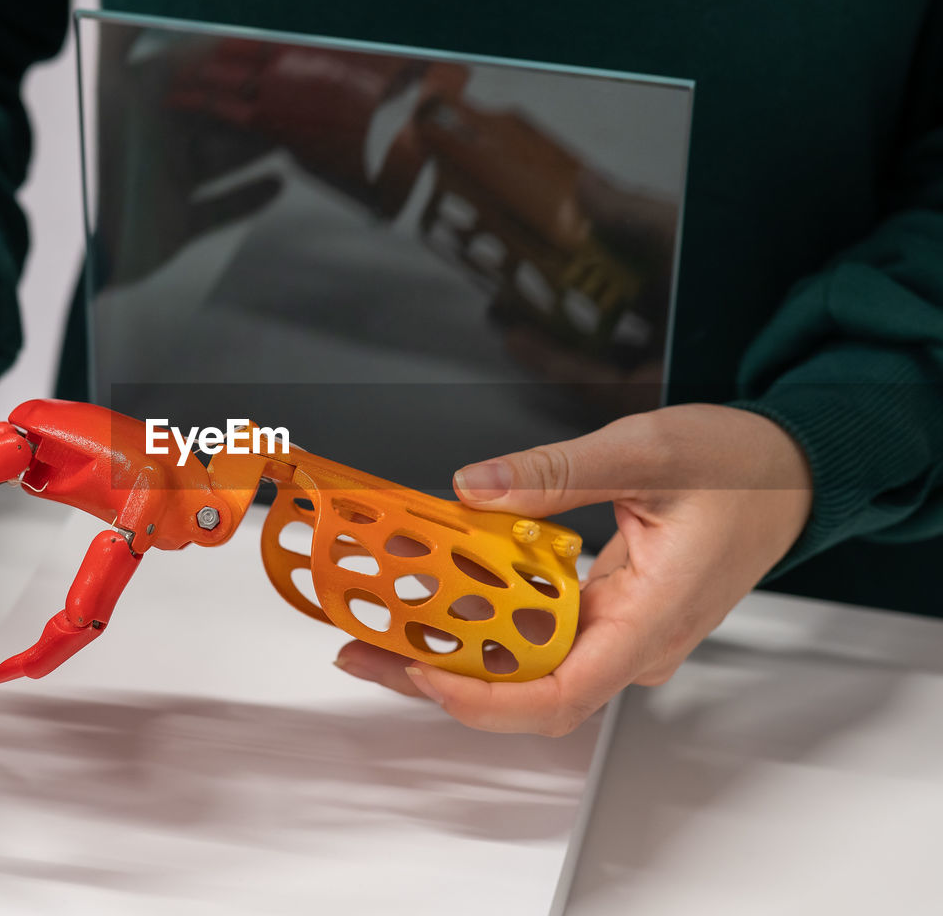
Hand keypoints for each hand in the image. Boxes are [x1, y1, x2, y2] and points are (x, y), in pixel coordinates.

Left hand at [333, 404, 812, 733]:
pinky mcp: (605, 614)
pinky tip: (435, 587)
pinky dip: (484, 611)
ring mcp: (617, 633)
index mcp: (650, 619)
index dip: (480, 696)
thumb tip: (475, 488)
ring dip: (452, 644)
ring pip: (524, 664)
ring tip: (379, 617)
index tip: (419, 668)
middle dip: (439, 675)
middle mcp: (631, 643)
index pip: (559, 695)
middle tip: (364, 648)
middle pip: (525, 689)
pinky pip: (536, 629)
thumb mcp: (644, 452)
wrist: (785, 476)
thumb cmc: (740, 472)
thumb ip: (555, 473)